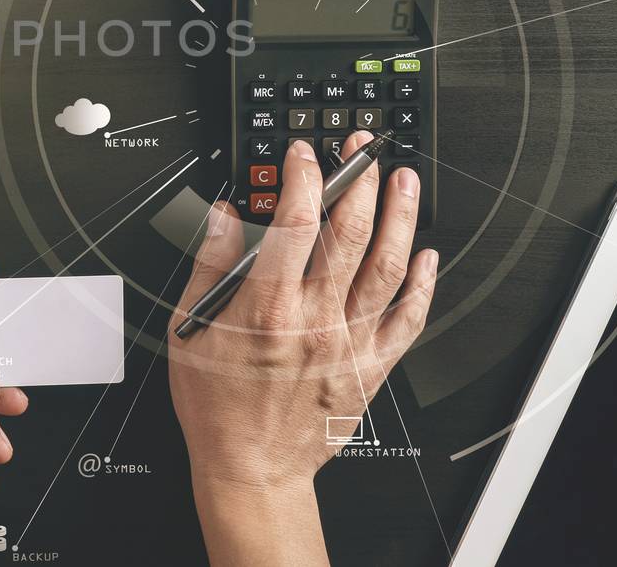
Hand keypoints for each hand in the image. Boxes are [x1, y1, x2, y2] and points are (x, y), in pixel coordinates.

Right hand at [167, 132, 437, 566]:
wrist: (251, 468)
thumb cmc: (218, 407)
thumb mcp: (190, 329)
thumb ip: (210, 265)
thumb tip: (226, 215)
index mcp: (267, 308)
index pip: (296, 221)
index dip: (304, 176)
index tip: (305, 152)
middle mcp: (315, 321)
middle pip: (350, 233)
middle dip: (360, 179)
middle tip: (364, 149)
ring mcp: (348, 343)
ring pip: (386, 267)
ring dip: (400, 216)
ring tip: (404, 181)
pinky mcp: (371, 367)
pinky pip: (408, 319)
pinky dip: (422, 284)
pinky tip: (426, 255)